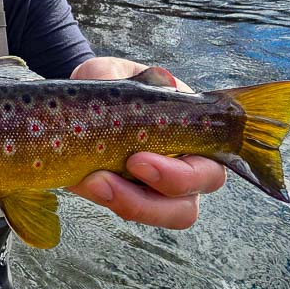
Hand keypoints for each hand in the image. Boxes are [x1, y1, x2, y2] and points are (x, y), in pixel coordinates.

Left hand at [66, 57, 225, 228]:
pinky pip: (125, 210)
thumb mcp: (112, 73)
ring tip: (92, 182)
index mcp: (195, 136)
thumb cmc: (109, 85)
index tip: (138, 160)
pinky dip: (103, 199)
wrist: (80, 100)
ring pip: (160, 216)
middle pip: (186, 207)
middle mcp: (184, 168)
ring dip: (127, 205)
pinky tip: (82, 180)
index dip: (181, 176)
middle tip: (109, 178)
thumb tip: (162, 81)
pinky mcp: (128, 197)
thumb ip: (128, 76)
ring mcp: (157, 188)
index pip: (209, 169)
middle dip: (151, 200)